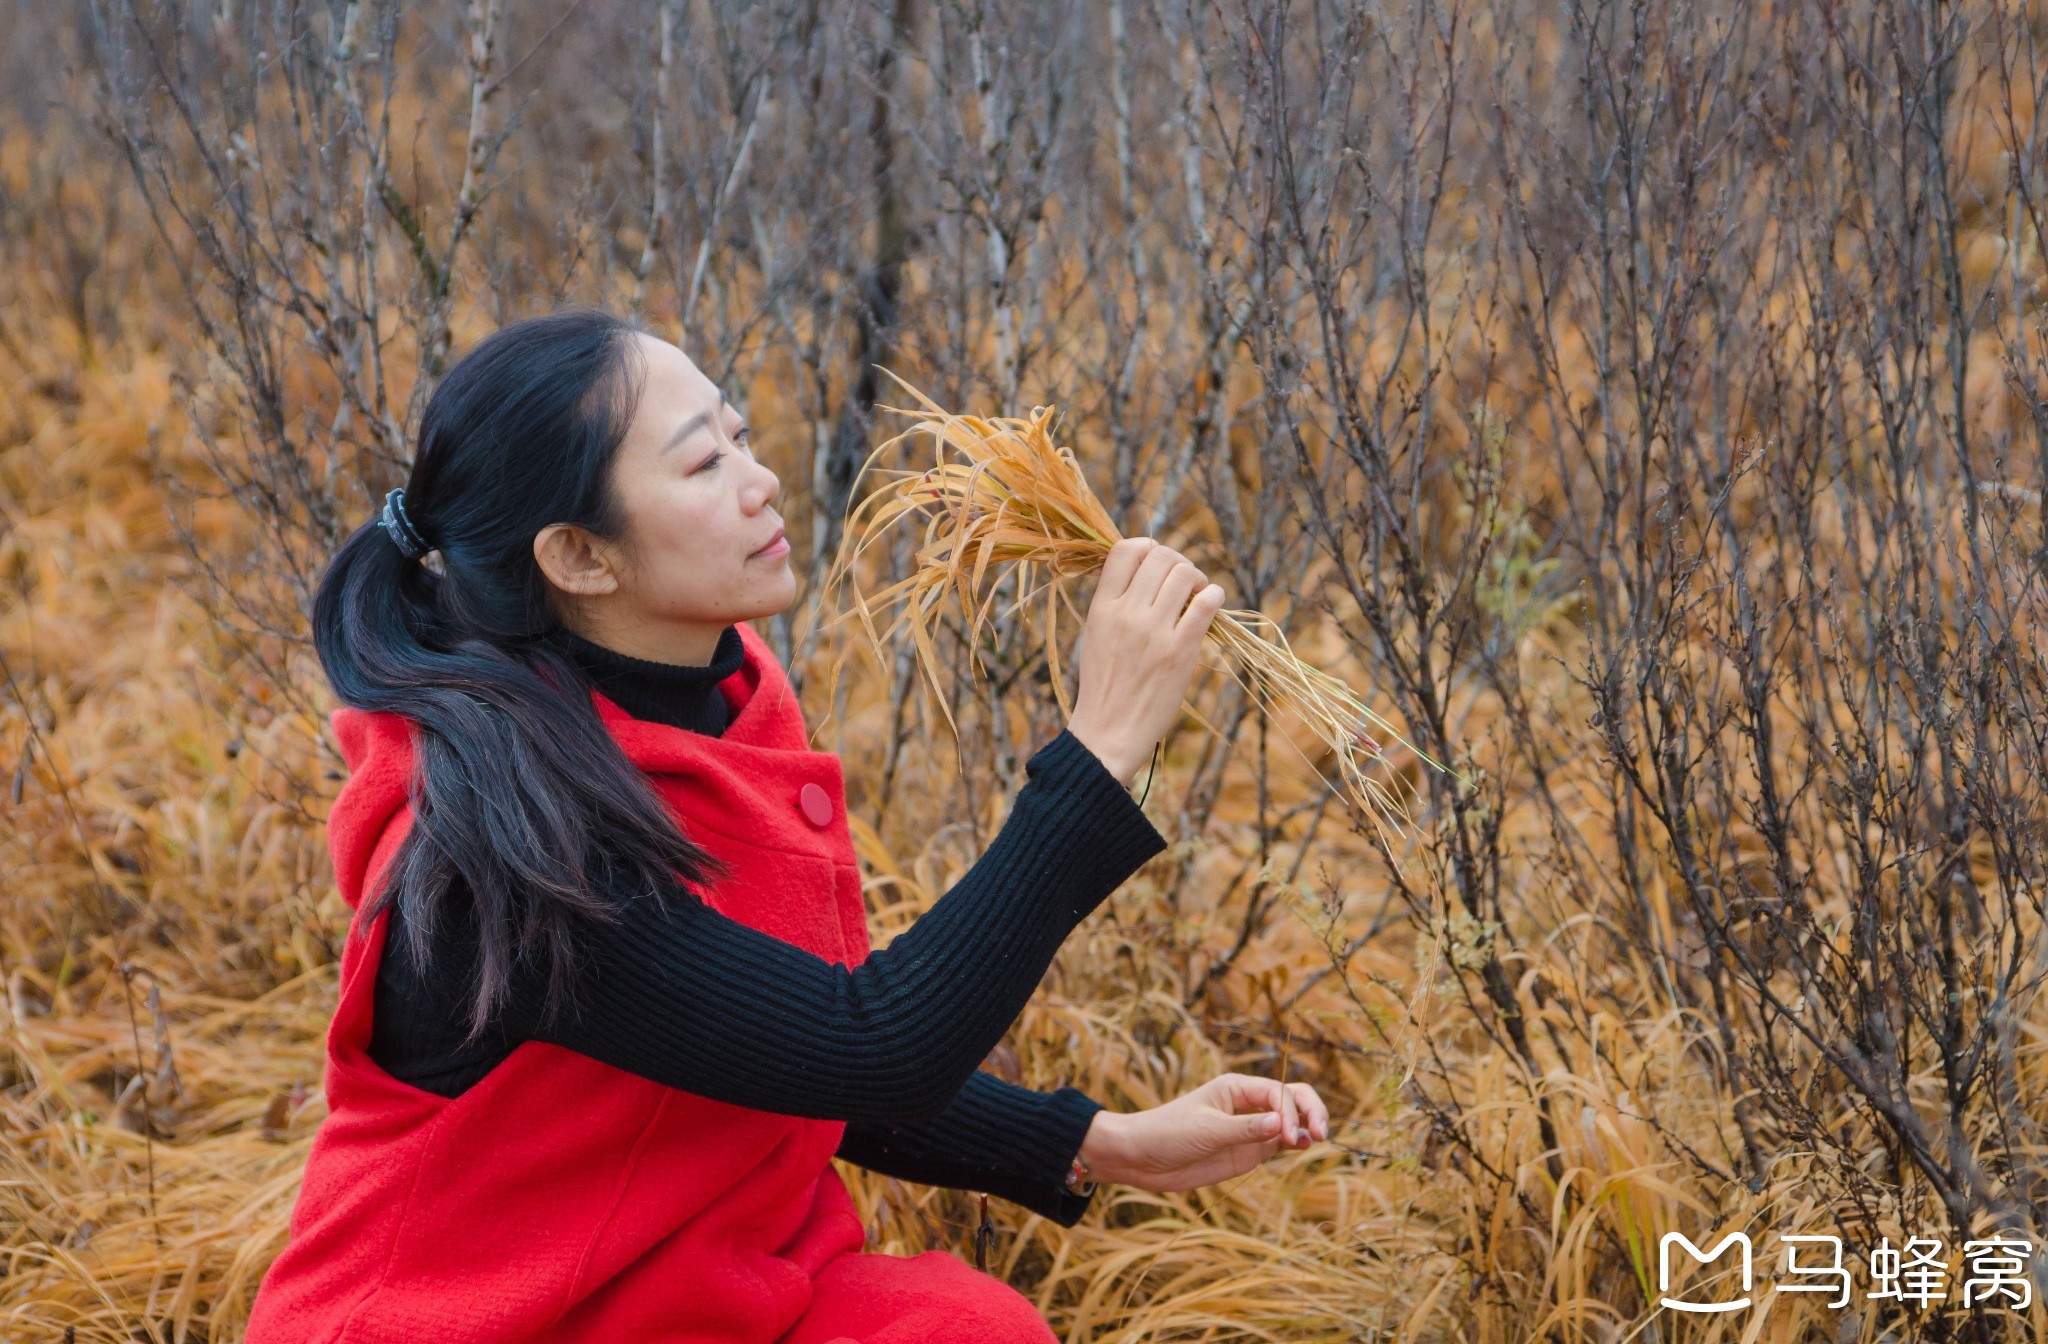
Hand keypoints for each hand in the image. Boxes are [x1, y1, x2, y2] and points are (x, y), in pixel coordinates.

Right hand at [1065, 537, 1227, 784]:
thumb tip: (1146, 569)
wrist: (1109, 731)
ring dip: (1197, 578)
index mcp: (1101, 607)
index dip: (1147, 546)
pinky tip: (1213, 603)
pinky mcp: (1180, 651)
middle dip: (1177, 561)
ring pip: (1184, 574)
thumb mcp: (1096, 634)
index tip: (1157, 561)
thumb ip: (1115, 601)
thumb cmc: (1105, 684)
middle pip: (1160, 556)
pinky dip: (1214, 596)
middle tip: (1185, 581)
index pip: (1124, 549)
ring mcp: (1154, 631)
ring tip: (1198, 594)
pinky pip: (1206, 604)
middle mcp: (1126, 613)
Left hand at [1075, 1073, 1329, 1192]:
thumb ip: (1246, 1130)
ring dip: (1307, 1126)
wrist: (1141, 1158)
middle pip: (1292, 1099)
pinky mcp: (1248, 1151)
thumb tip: (1283, 1125)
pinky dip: (1295, 1142)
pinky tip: (1303, 1146)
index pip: (1278, 1092)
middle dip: (1311, 1111)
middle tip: (1321, 1134)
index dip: (1292, 1112)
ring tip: (1316, 1140)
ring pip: (1291, 1121)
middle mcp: (1247, 1104)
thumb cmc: (1167, 1134)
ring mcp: (1250, 1129)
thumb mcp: (1207, 1131)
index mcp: (1236, 1088)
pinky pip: (1280, 1142)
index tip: (1290, 1137)